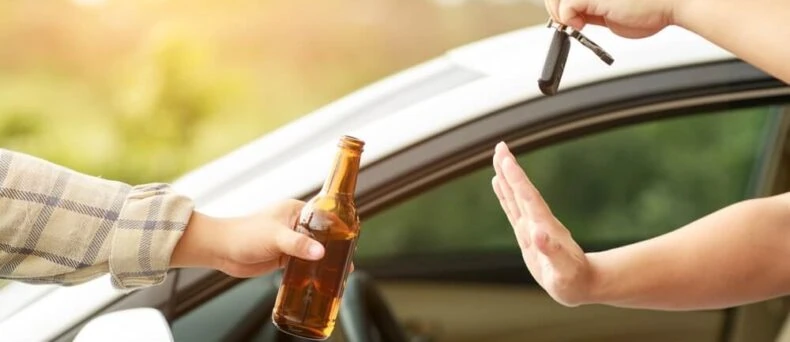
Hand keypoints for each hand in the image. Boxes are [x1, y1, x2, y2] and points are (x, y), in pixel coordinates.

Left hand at [172, 199, 349, 277]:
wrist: (221, 249)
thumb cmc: (244, 234)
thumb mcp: (276, 237)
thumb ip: (299, 245)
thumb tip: (321, 253)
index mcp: (295, 211)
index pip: (324, 216)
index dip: (339, 227)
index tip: (351, 239)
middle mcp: (295, 224)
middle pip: (322, 236)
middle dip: (335, 248)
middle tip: (348, 262)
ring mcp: (289, 241)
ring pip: (313, 251)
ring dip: (324, 262)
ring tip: (339, 274)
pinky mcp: (283, 257)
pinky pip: (303, 263)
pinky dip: (311, 270)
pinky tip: (320, 280)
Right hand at [492, 142, 592, 305]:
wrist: (582, 284)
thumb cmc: (573, 280)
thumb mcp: (563, 270)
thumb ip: (552, 252)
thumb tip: (537, 234)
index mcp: (544, 227)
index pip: (527, 197)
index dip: (516, 178)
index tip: (506, 158)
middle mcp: (538, 221)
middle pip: (521, 191)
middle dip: (510, 169)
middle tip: (500, 146)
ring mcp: (532, 226)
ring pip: (516, 196)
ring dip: (507, 177)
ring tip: (498, 158)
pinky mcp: (527, 233)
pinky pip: (513, 209)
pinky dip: (505, 194)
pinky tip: (499, 183)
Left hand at [545, 0, 680, 37]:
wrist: (674, 4)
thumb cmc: (651, 6)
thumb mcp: (611, 7)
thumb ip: (590, 8)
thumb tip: (571, 16)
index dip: (559, 2)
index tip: (566, 16)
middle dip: (555, 7)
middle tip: (568, 22)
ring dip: (559, 14)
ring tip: (574, 24)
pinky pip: (565, 8)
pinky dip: (568, 20)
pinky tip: (581, 26)